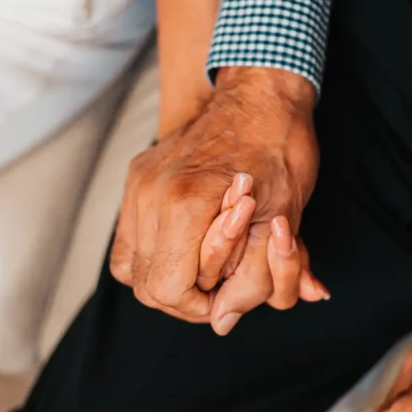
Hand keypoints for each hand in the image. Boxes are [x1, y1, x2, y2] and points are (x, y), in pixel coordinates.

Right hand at [110, 67, 319, 328]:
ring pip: (129, 266)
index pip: (167, 290)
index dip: (201, 306)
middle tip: (222, 285)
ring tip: (203, 266)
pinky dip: (155, 252)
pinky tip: (187, 242)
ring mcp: (137, 184)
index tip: (229, 295)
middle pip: (144, 285)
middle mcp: (149, 193)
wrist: (263, 91)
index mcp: (183, 203)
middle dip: (184, 296)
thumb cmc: (280, 149)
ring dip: (165, 276)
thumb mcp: (283, 219)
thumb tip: (224, 321)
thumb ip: (255, 278)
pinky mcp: (136, 177)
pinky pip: (129, 238)